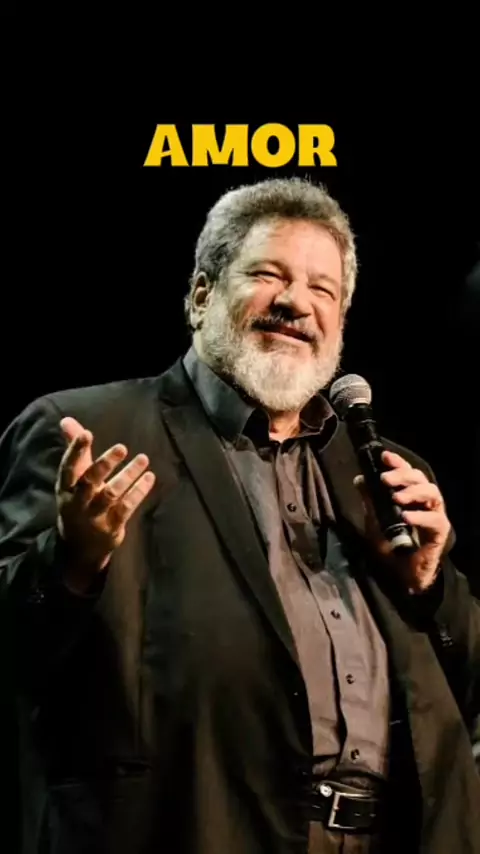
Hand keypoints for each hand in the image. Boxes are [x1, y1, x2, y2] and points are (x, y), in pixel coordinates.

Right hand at [56, 417, 155, 588]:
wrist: (79, 548)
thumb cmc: (78, 502)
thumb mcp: (73, 479)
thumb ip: (75, 449)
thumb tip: (67, 420)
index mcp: (66, 488)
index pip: (68, 468)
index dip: (75, 451)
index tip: (87, 433)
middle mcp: (77, 502)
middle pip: (89, 481)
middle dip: (104, 464)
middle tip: (121, 447)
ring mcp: (95, 516)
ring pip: (111, 494)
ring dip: (128, 476)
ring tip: (143, 459)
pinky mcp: (112, 527)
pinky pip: (127, 507)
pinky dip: (138, 492)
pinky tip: (149, 477)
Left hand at [354, 450, 450, 592]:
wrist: (400, 576)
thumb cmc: (390, 547)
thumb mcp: (374, 521)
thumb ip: (370, 500)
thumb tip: (360, 479)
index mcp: (411, 498)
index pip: (408, 474)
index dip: (398, 463)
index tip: (384, 456)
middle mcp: (425, 504)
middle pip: (421, 479)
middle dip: (403, 475)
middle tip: (385, 479)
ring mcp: (434, 517)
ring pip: (433, 493)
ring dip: (413, 492)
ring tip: (396, 497)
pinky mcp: (439, 533)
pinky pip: (435, 520)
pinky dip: (420, 517)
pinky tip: (406, 517)